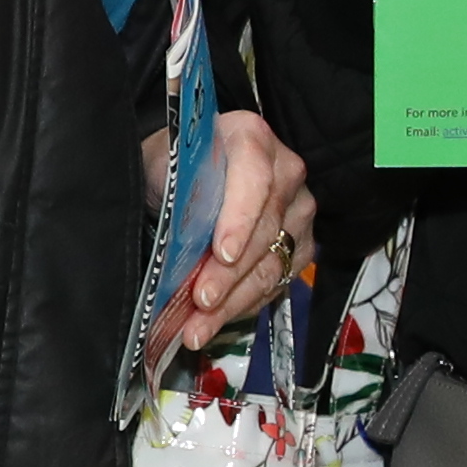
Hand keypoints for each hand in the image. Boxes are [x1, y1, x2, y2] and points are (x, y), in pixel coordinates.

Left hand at [163, 107, 304, 348]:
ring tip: (198, 328)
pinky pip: (279, 281)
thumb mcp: (165, 170)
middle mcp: (286, 171)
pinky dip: (244, 305)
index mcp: (251, 138)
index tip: (221, 254)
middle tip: (201, 301)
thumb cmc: (173, 169)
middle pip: (266, 229)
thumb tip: (179, 244)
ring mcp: (298, 210)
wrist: (188, 175)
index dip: (239, 219)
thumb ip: (179, 197)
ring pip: (273, 263)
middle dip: (230, 273)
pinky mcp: (301, 244)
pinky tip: (215, 322)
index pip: (255, 180)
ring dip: (234, 300)